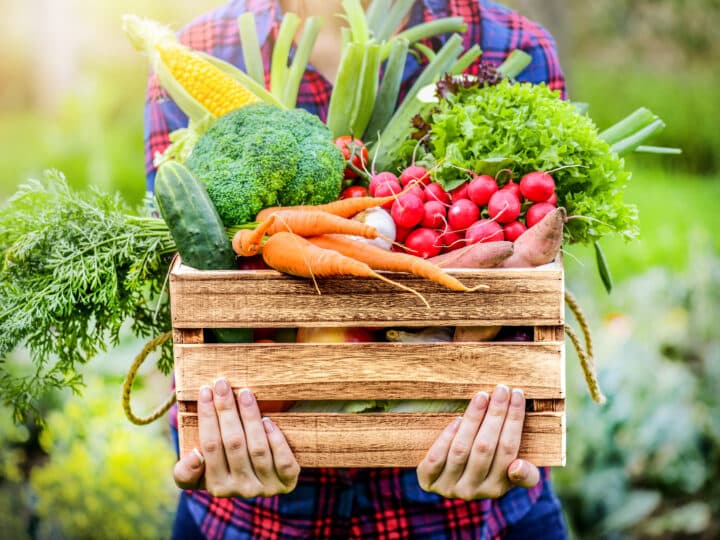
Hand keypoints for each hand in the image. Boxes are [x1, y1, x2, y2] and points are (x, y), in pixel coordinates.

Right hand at [173, 377, 300, 497]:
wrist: (262, 480)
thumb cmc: (225, 467)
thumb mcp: (199, 474)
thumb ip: (186, 471)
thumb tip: (194, 456)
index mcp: (217, 487)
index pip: (210, 447)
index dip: (207, 417)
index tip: (205, 391)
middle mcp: (241, 489)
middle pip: (233, 443)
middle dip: (226, 410)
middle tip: (222, 383)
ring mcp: (266, 487)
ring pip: (257, 448)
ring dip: (250, 417)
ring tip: (245, 393)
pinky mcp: (287, 482)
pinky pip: (283, 462)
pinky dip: (276, 440)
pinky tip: (268, 420)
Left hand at [417, 384, 539, 499]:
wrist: (446, 481)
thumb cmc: (485, 469)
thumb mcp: (508, 474)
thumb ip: (525, 474)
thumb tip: (518, 466)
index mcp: (497, 488)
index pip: (509, 450)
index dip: (514, 420)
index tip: (518, 394)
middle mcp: (473, 491)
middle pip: (485, 447)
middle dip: (496, 414)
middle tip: (501, 389)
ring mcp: (449, 487)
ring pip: (461, 450)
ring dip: (473, 420)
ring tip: (481, 396)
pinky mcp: (427, 480)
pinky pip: (436, 458)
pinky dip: (447, 437)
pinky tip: (458, 419)